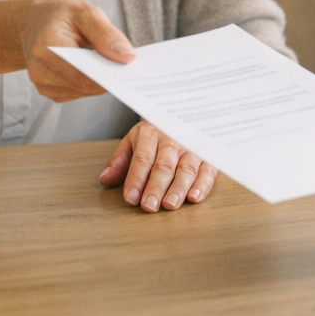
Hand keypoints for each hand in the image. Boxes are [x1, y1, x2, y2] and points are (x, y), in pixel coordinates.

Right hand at [16, 0, 135, 102]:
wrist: (31, 23)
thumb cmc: (59, 15)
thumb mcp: (84, 12)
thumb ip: (106, 34)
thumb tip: (127, 57)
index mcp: (48, 47)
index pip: (85, 73)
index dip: (110, 73)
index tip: (128, 66)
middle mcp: (40, 70)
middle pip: (86, 85)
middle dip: (107, 74)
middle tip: (120, 59)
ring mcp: (42, 83)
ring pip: (84, 90)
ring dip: (97, 77)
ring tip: (97, 55)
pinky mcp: (47, 90)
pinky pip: (77, 92)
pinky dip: (87, 81)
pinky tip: (87, 64)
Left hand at [99, 121, 217, 211]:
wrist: (186, 109)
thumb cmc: (157, 131)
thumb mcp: (135, 139)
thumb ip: (121, 161)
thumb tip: (105, 179)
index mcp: (150, 134)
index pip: (142, 159)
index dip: (136, 179)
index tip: (131, 198)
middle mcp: (172, 139)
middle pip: (164, 166)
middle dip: (156, 187)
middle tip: (149, 206)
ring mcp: (192, 146)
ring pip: (186, 168)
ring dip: (178, 188)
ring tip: (170, 204)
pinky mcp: (209, 153)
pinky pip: (208, 169)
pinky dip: (202, 184)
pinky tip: (194, 197)